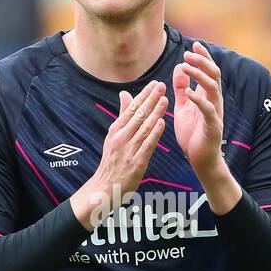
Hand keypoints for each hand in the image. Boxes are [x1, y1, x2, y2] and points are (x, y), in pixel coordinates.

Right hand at [69, 80, 167, 229]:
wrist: (105, 187)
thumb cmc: (112, 161)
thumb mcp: (114, 135)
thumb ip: (122, 115)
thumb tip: (124, 94)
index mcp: (116, 130)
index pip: (131, 108)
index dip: (144, 95)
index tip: (154, 83)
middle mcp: (121, 137)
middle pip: (138, 115)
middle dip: (150, 99)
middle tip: (161, 85)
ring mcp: (128, 150)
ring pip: (143, 128)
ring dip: (155, 113)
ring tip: (165, 99)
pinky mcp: (136, 162)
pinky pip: (146, 145)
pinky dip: (154, 133)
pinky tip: (162, 123)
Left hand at [172, 42, 224, 179]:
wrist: (200, 160)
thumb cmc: (192, 134)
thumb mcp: (183, 107)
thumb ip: (182, 89)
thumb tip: (180, 68)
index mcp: (207, 96)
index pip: (208, 71)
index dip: (203, 57)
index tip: (194, 44)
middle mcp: (214, 101)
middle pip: (214, 74)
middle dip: (202, 61)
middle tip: (188, 53)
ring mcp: (215, 112)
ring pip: (213, 87)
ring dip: (200, 75)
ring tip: (186, 66)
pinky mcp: (213, 126)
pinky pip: (208, 109)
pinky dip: (198, 99)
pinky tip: (187, 93)